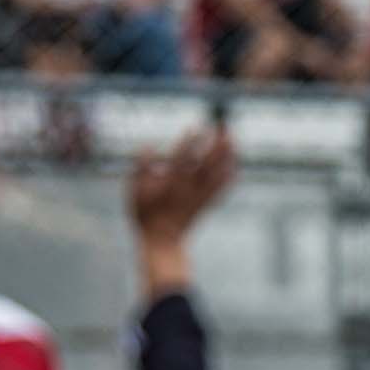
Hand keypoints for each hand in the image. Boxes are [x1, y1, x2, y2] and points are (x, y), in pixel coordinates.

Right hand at [128, 129, 236, 250]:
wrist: (162, 242)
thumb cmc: (145, 215)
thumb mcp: (134, 192)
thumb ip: (140, 167)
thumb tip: (147, 145)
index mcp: (170, 184)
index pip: (181, 160)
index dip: (188, 144)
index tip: (195, 129)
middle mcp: (188, 188)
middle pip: (206, 164)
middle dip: (216, 144)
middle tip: (223, 126)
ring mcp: (199, 197)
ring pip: (217, 174)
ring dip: (226, 156)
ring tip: (232, 138)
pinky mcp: (206, 204)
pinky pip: (221, 188)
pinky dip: (229, 176)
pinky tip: (235, 164)